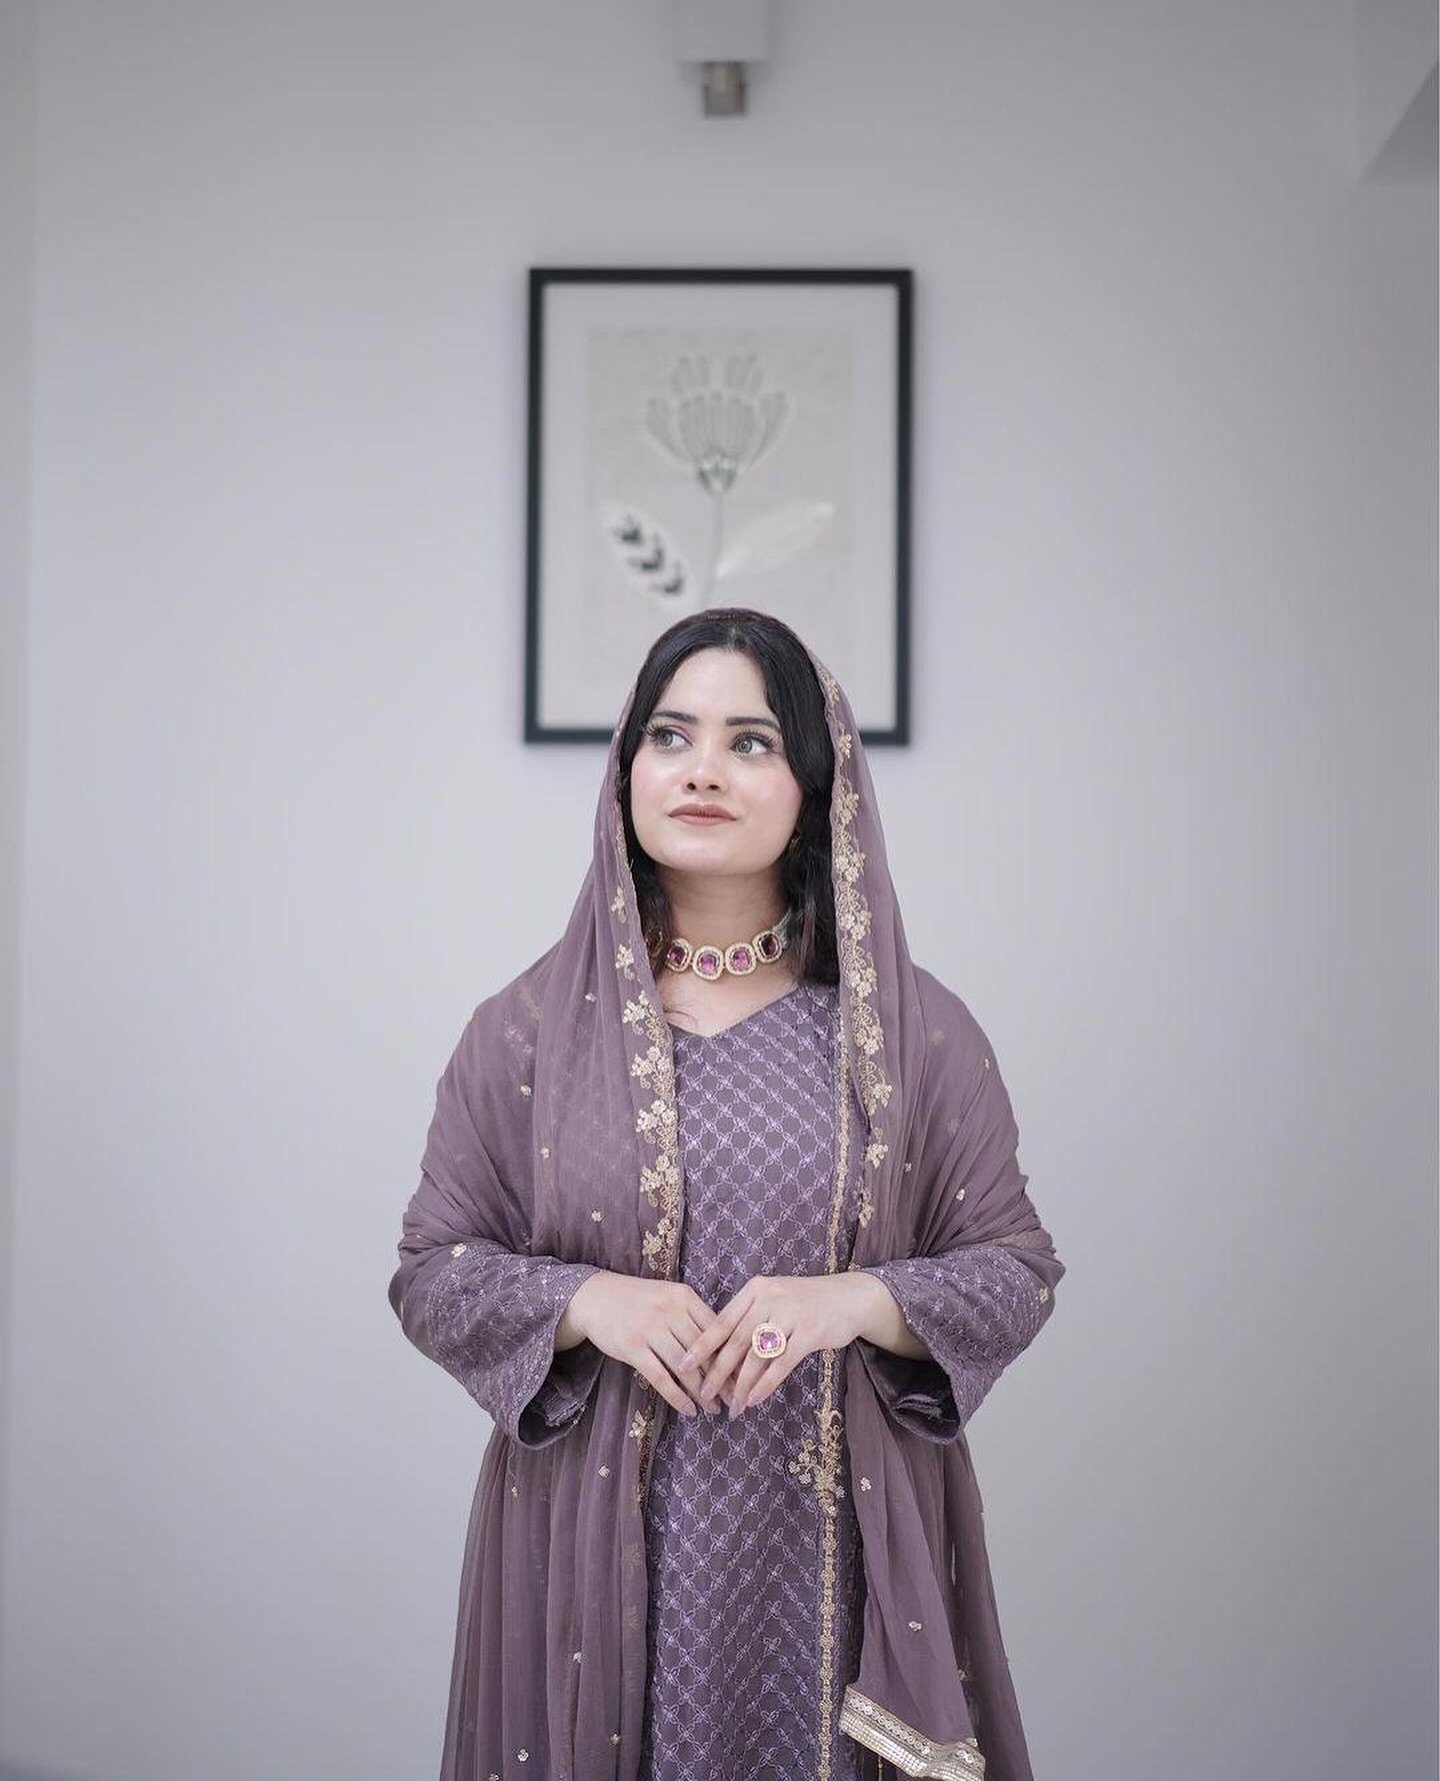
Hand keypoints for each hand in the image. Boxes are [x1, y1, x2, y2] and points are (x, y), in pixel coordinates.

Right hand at [567, 1272, 724, 1418]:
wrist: (595, 1297)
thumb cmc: (638, 1300)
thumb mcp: (669, 1297)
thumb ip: (692, 1316)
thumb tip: (725, 1346)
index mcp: (684, 1296)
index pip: (716, 1329)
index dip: (732, 1355)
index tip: (746, 1375)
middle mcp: (670, 1310)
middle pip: (704, 1350)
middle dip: (723, 1378)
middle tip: (737, 1399)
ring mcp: (650, 1328)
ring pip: (685, 1367)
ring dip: (702, 1392)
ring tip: (715, 1409)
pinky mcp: (633, 1347)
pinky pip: (661, 1378)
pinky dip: (677, 1397)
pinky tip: (689, 1410)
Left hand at [675, 1273, 874, 1416]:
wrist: (850, 1297)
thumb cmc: (806, 1303)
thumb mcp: (774, 1300)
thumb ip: (749, 1318)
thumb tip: (717, 1351)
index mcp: (755, 1289)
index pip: (721, 1321)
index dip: (701, 1346)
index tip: (682, 1365)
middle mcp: (770, 1298)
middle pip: (735, 1341)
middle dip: (717, 1372)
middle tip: (704, 1394)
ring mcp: (791, 1314)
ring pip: (757, 1356)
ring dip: (742, 1385)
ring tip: (733, 1406)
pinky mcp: (810, 1331)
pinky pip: (781, 1363)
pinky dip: (765, 1384)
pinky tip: (754, 1400)